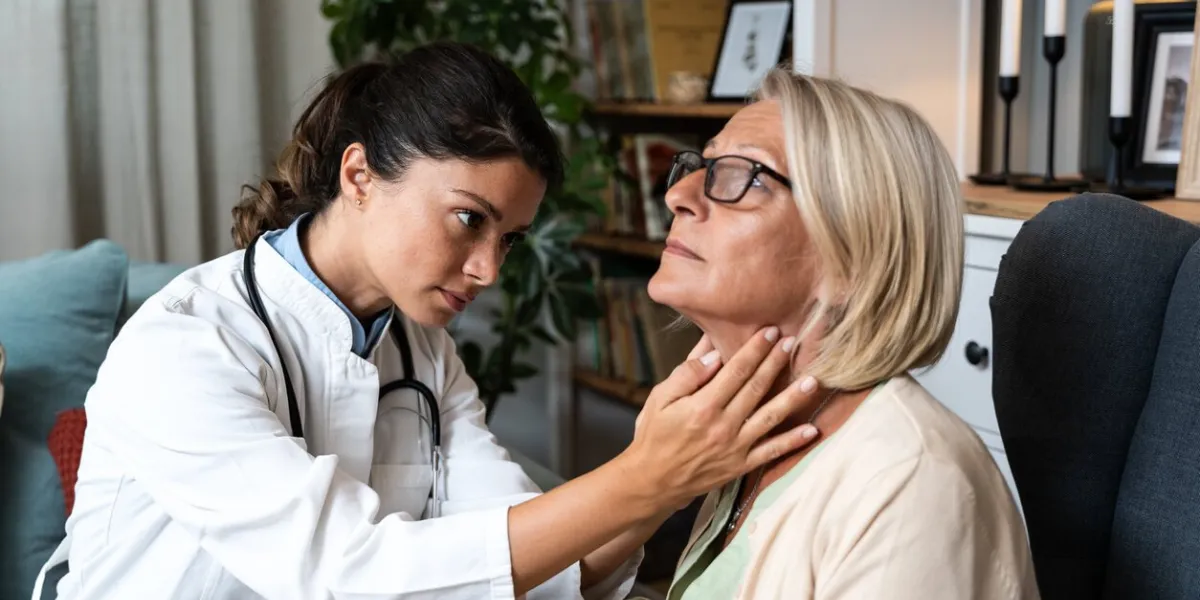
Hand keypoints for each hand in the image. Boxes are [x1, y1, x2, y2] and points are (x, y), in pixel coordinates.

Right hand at [621, 326, 821, 510]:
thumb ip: (686, 375)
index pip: (735, 370)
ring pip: (770, 417)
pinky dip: (792, 441)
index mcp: (702, 406)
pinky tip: (812, 429)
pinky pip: (771, 452)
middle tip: (793, 342)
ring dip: (793, 398)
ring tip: (813, 380)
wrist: (653, 481)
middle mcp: (723, 425)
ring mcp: (735, 447)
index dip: (755, 349)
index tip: (770, 331)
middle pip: (756, 388)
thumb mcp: (659, 399)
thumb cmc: (654, 435)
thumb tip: (713, 353)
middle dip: (776, 362)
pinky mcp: (741, 465)